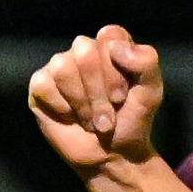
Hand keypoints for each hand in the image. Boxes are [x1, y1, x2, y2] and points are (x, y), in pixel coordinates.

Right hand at [28, 24, 163, 171]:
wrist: (113, 156)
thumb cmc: (132, 122)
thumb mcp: (151, 93)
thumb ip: (146, 63)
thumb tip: (117, 47)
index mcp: (111, 46)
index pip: (108, 36)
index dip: (115, 70)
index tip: (122, 95)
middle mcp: (83, 51)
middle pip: (83, 51)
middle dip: (99, 91)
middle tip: (109, 114)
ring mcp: (60, 67)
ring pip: (62, 67)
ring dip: (82, 103)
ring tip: (92, 120)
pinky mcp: (41, 86)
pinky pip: (45, 85)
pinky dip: (62, 108)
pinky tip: (71, 117)